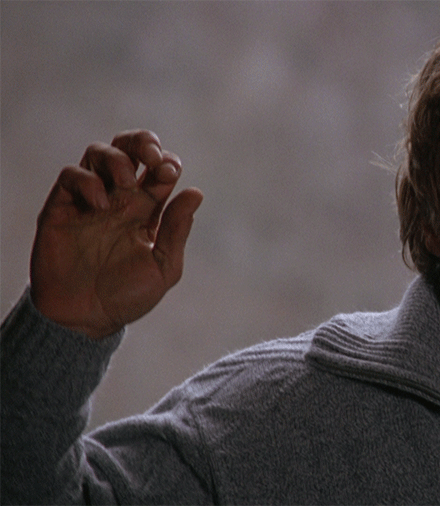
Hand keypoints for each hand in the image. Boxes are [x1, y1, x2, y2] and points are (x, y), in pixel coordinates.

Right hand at [29, 130, 202, 338]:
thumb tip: (195, 193)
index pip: (159, 170)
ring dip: (116, 158)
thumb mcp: (163, 266)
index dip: (167, 161)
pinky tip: (101, 205)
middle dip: (142, 142)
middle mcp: (119, 199)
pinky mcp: (61, 208)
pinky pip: (71, 175)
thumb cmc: (127, 296)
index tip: (170, 172)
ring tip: (125, 181)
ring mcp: (89, 201)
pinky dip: (87, 181)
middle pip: (129, 149)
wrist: (85, 319)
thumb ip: (176, 230)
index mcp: (147, 210)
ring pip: (99, 153)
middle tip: (152, 157)